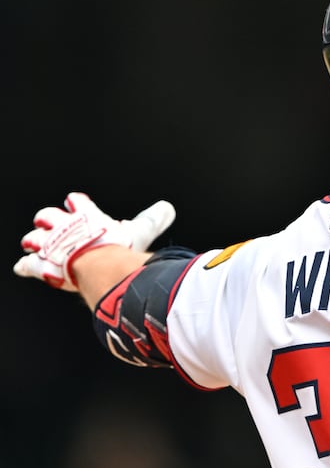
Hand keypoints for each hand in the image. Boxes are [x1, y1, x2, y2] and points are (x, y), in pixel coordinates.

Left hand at [14, 193, 175, 290]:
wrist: (98, 264)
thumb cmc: (119, 246)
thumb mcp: (141, 229)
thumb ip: (153, 219)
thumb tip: (168, 208)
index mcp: (87, 216)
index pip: (78, 202)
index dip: (77, 203)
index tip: (75, 201)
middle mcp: (65, 227)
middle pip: (49, 216)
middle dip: (48, 220)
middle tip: (49, 221)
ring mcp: (50, 246)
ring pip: (35, 238)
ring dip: (35, 241)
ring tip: (32, 242)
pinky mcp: (41, 266)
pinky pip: (28, 265)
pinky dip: (26, 266)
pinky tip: (23, 267)